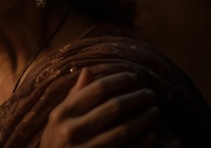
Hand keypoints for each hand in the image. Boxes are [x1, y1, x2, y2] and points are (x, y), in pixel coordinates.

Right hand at [40, 68, 159, 147]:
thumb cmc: (55, 141)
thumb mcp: (57, 118)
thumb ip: (74, 95)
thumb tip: (88, 70)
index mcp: (62, 113)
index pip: (96, 89)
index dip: (118, 80)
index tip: (133, 76)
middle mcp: (73, 130)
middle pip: (114, 106)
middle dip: (136, 97)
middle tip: (149, 93)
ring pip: (124, 129)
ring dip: (144, 118)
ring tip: (155, 110)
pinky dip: (143, 141)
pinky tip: (153, 133)